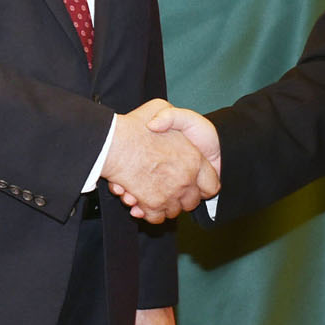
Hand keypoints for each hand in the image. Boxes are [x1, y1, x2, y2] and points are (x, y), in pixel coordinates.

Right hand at [101, 99, 217, 223]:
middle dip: (182, 199)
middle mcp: (186, 179)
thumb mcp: (159, 107)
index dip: (203, 187)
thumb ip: (170, 116)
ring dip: (164, 206)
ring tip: (152, 195)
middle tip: (170, 191)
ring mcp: (170, 194)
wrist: (113, 144)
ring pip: (173, 211)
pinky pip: (156, 217)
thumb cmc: (134, 125)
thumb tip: (168, 128)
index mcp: (194, 159)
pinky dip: (148, 213)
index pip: (211, 184)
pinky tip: (141, 204)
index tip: (195, 187)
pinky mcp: (153, 204)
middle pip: (192, 202)